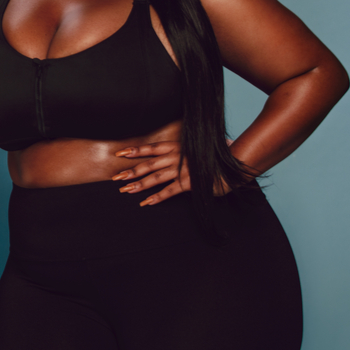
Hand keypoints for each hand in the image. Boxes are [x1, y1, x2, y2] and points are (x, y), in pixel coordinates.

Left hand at [113, 141, 232, 205]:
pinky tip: (146, 202)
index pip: (151, 147)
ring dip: (139, 185)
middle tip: (116, 177)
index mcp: (177, 147)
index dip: (135, 150)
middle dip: (131, 171)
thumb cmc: (213, 159)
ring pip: (156, 178)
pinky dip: (157, 197)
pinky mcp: (189, 183)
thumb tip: (170, 156)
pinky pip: (170, 191)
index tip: (119, 153)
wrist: (233, 166)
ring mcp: (183, 170)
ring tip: (126, 190)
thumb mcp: (194, 151)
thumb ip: (181, 154)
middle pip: (149, 164)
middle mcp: (177, 157)